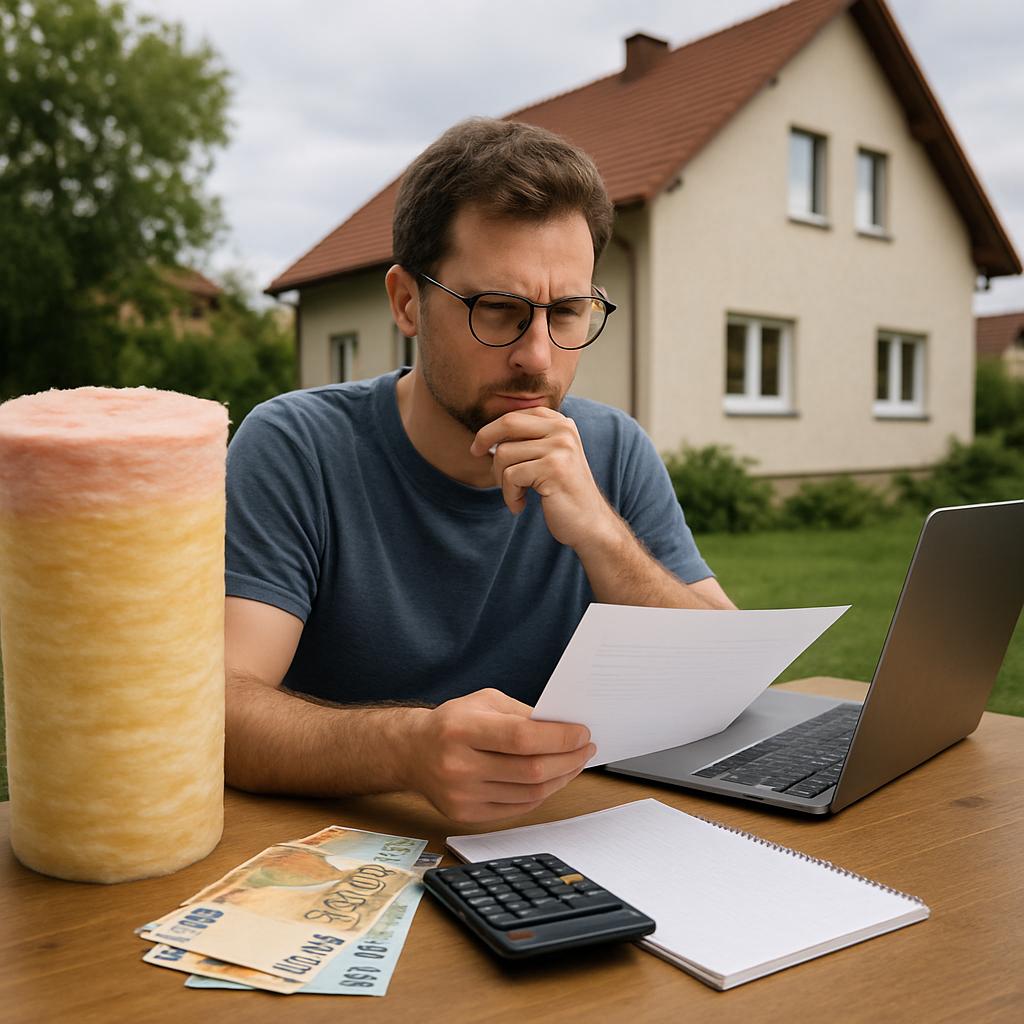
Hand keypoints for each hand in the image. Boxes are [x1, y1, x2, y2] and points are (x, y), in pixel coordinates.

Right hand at [405, 688, 593, 822]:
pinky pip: (518, 808)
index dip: (559, 737)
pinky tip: (552, 779)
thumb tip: (565, 728)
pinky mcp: (465, 815)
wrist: (412, 752)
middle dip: (568, 759)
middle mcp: (459, 765)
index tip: (582, 733)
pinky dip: (541, 794)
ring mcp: (461, 795)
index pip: (521, 738)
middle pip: (530, 770)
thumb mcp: (484, 702)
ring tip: (574, 763)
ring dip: (561, 778)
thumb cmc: (453, 722)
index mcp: (462, 729)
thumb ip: (522, 714)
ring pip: (529, 793)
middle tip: (586, 748)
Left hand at [470, 408, 623, 552]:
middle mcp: (563, 430)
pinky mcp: (553, 468)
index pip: (516, 414)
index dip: (492, 428)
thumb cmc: (562, 494)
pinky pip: (510, 476)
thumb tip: (486, 434)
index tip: (479, 445)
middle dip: (484, 438)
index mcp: (561, 424)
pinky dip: (509, 495)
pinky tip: (520, 506)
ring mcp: (560, 447)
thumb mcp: (548, 459)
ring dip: (501, 480)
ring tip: (516, 495)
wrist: (589, 524)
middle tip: (475, 454)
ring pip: (504, 453)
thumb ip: (527, 441)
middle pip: (508, 423)